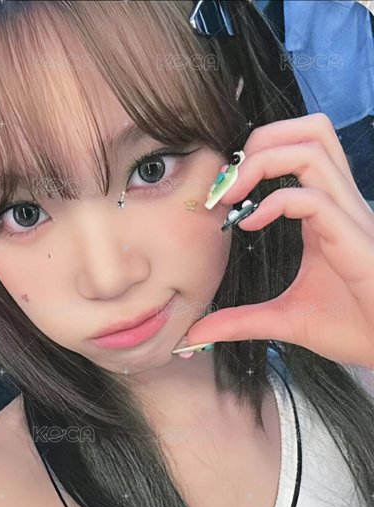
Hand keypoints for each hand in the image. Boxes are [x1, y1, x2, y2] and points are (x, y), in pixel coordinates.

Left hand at [182, 113, 373, 368]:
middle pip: (312, 131)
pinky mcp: (352, 239)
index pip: (299, 151)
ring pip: (314, 148)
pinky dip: (276, 201)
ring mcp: (349, 218)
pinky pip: (314, 198)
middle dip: (262, 140)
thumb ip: (240, 320)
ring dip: (265, 159)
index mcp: (326, 213)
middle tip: (228, 181)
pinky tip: (251, 223)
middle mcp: (340, 204)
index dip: (255, 157)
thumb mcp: (284, 320)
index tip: (220, 194)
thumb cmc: (352, 327)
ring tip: (234, 193)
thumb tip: (197, 332)